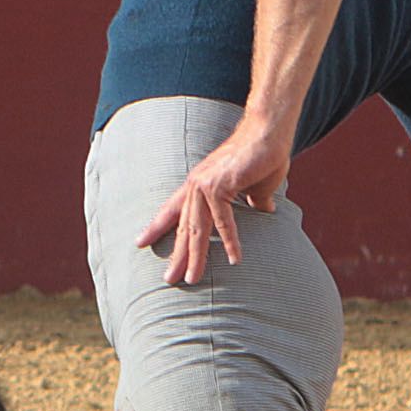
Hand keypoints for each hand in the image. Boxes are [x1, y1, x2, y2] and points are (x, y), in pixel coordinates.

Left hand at [135, 119, 292, 287]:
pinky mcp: (219, 186)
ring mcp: (205, 185)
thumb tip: (264, 209)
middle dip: (176, 255)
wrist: (269, 130)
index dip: (157, 227)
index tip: (141, 243)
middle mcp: (196, 185)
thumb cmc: (264, 155)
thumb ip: (254, 200)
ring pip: (197, 229)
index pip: (173, 210)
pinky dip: (229, 242)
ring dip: (195, 257)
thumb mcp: (255, 185)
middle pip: (183, 227)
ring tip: (193, 279)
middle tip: (169, 279)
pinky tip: (234, 259)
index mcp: (199, 184)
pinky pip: (223, 221)